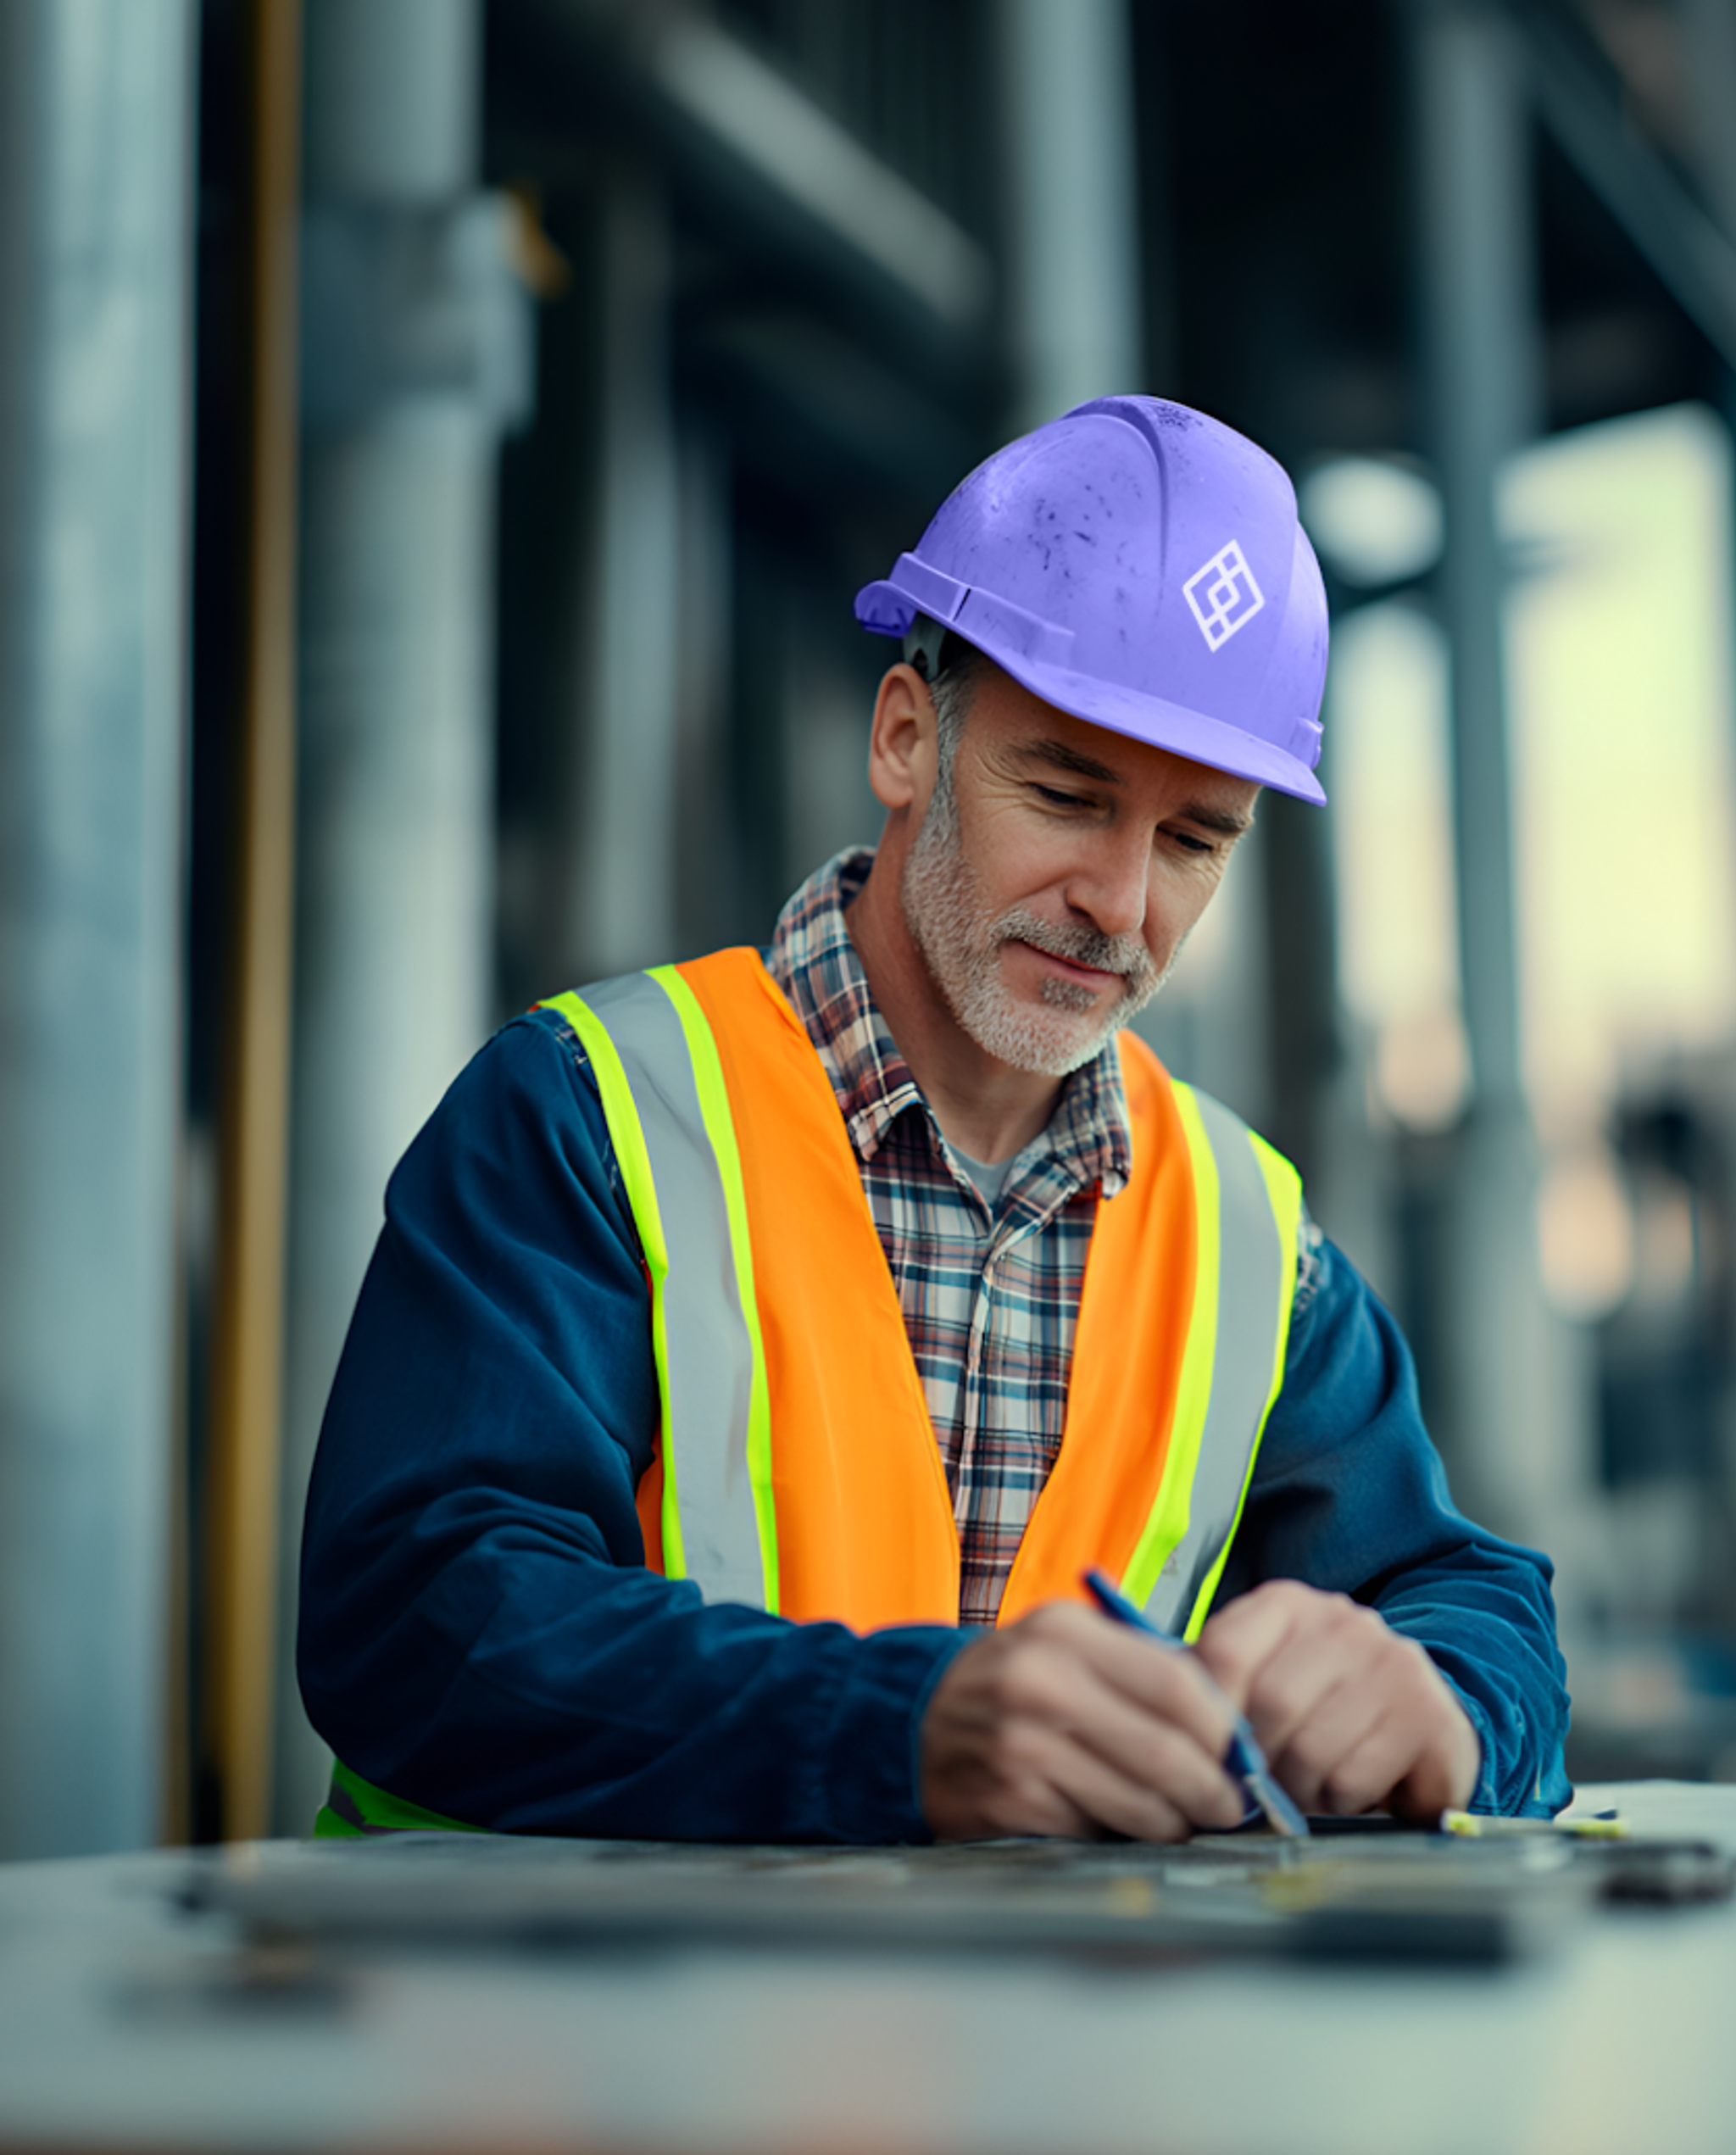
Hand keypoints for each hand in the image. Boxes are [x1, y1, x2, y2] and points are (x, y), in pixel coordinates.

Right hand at [919, 1601, 1246, 1840]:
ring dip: (1173, 1823)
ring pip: (1137, 1804)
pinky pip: (1094, 1832)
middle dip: (1210, 1790)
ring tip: (1181, 1820)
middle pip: (1163, 1752)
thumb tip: (1232, 1721)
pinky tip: (1116, 1826)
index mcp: (1065, 1632)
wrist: (916, 1721)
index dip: (1222, 1727)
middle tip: (1228, 1805)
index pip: (1176, 1683)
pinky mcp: (1009, 1803)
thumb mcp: (1068, 1644)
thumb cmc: (1015, 1683)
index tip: (1240, 1753)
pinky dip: (1117, 1838)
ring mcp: (1020, 1747)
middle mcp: (1038, 1684)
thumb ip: (1142, 1669)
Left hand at [1195, 1580, 1480, 1822]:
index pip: (1226, 1651)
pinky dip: (1338, 1802)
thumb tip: (1173, 1733)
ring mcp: (1391, 1663)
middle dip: (1259, 1764)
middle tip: (1261, 1787)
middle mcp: (1343, 1622)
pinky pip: (1353, 1778)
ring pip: (1311, 1750)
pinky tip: (1347, 1790)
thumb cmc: (1321, 1709)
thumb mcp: (1263, 1681)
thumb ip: (1217, 1694)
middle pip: (1271, 1705)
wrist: (1419, 1723)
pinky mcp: (1427, 1714)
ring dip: (1299, 1790)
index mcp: (1287, 1606)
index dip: (1209, 1715)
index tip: (1206, 1755)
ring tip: (1307, 1787)